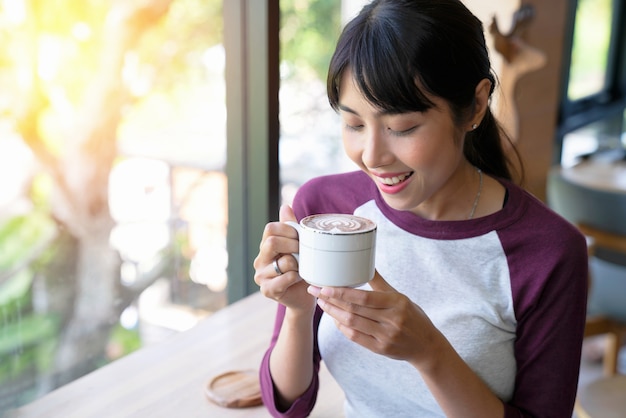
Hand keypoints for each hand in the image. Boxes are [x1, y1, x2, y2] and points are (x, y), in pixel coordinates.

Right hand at [254, 205, 315, 313]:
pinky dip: (296, 277)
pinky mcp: (267, 290)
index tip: (301, 238)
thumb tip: (285, 206)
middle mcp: (259, 260)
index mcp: (265, 247)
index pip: (270, 228)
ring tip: (303, 269)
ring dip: (298, 264)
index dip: (288, 230)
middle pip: (271, 242)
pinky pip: (285, 277)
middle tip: (304, 252)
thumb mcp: (297, 246)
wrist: (303, 297)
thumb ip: (290, 227)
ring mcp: (261, 276)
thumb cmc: (301, 270)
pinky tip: (299, 279)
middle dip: (293, 245)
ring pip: (283, 261)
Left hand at [307, 271, 441, 366]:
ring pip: (352, 324)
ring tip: (322, 303)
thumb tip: (365, 262)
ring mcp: (386, 337)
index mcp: (397, 303)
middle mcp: (392, 320)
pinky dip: (342, 328)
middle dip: (331, 300)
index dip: (342, 293)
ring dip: (333, 313)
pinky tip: (334, 318)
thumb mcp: (400, 297)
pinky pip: (356, 338)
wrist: (427, 346)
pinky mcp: (381, 349)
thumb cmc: (413, 316)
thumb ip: (380, 283)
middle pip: (354, 310)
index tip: (325, 286)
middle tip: (315, 291)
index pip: (364, 297)